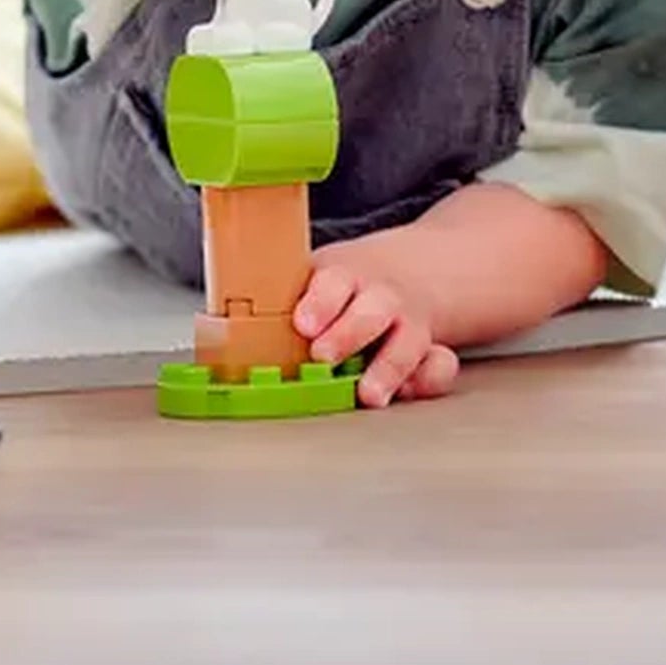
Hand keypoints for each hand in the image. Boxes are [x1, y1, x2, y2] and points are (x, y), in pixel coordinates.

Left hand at [293, 261, 460, 406]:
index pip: (331, 282)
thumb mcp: (315, 276)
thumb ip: (283, 300)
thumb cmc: (347, 284)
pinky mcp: (431, 350)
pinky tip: (410, 393)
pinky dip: (430, 378)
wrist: (415, 269)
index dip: (318, 302)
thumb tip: (225, 331)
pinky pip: (440, 365)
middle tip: (322, 357)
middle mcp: (380, 298)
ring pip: (407, 343)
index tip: (302, 323)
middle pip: (371, 310)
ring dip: (389, 368)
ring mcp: (409, 324)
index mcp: (344, 276)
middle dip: (348, 333)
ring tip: (368, 394)